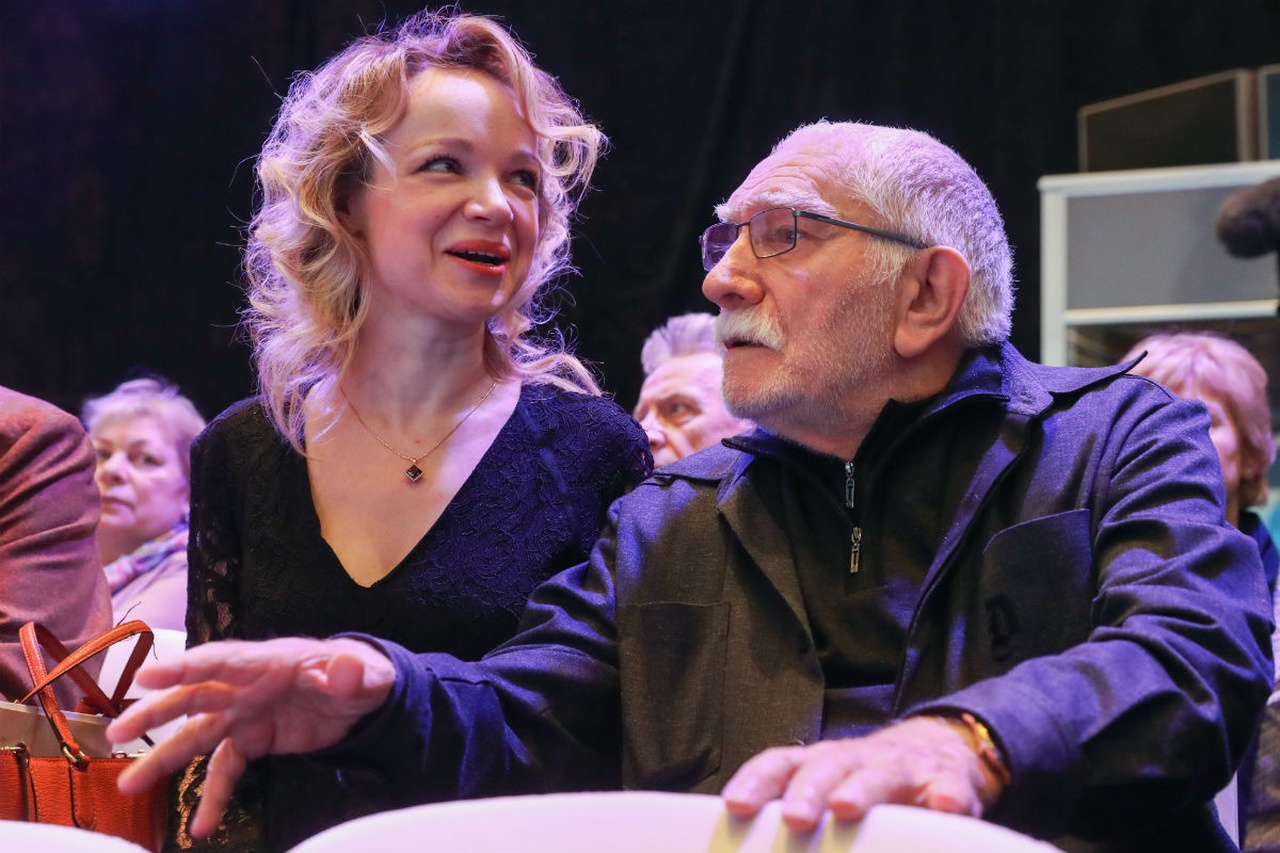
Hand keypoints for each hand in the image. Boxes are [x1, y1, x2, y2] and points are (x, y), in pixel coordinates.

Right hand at [107, 637, 395, 838]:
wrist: (363, 695)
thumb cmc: (361, 674)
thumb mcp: (367, 673)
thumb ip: (352, 673)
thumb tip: (342, 670)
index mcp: (271, 662)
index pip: (222, 661)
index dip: (185, 667)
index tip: (146, 676)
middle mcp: (248, 686)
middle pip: (195, 696)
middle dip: (157, 713)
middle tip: (117, 733)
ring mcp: (246, 714)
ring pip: (196, 735)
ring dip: (164, 758)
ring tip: (129, 785)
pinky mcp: (252, 740)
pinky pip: (224, 769)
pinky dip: (212, 796)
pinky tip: (201, 826)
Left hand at [720, 716, 1001, 831]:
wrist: (941, 748)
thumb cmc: (869, 780)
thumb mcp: (830, 786)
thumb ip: (800, 811)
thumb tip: (750, 842)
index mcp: (823, 762)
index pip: (781, 764)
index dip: (756, 781)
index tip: (736, 805)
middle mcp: (858, 759)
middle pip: (828, 766)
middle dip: (808, 790)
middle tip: (794, 817)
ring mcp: (903, 767)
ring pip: (880, 773)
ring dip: (861, 789)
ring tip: (845, 806)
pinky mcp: (948, 781)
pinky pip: (948, 788)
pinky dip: (945, 797)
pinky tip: (943, 807)